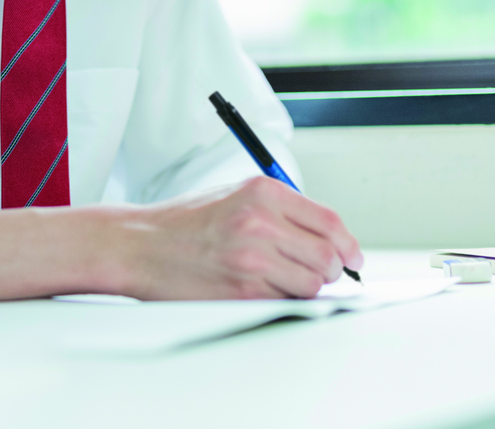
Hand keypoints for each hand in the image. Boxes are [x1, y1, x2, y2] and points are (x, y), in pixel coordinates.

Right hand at [112, 176, 362, 299]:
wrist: (141, 244)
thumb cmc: (185, 221)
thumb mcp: (235, 194)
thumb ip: (281, 210)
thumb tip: (325, 235)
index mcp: (262, 193)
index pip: (328, 220)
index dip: (348, 243)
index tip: (352, 255)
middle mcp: (260, 222)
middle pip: (328, 255)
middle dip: (334, 269)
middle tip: (325, 272)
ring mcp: (251, 258)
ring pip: (312, 283)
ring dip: (309, 287)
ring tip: (288, 280)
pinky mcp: (241, 291)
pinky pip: (285, 301)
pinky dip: (285, 299)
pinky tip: (267, 289)